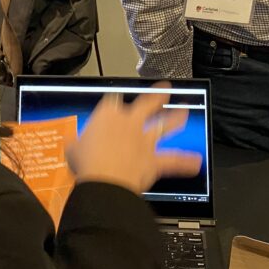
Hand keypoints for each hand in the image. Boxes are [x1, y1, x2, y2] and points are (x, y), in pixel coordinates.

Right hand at [65, 83, 203, 193]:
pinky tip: (195, 162)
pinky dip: (185, 162)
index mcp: (107, 114)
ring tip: (184, 111)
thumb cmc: (87, 164)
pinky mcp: (153, 160)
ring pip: (164, 125)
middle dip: (157, 94)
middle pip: (147, 103)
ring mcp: (144, 140)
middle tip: (166, 88)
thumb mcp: (73, 148)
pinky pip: (173, 160)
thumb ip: (77, 143)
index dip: (113, 102)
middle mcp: (130, 122)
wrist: (104, 181)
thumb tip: (74, 145)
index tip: (113, 102)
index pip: (112, 101)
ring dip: (176, 118)